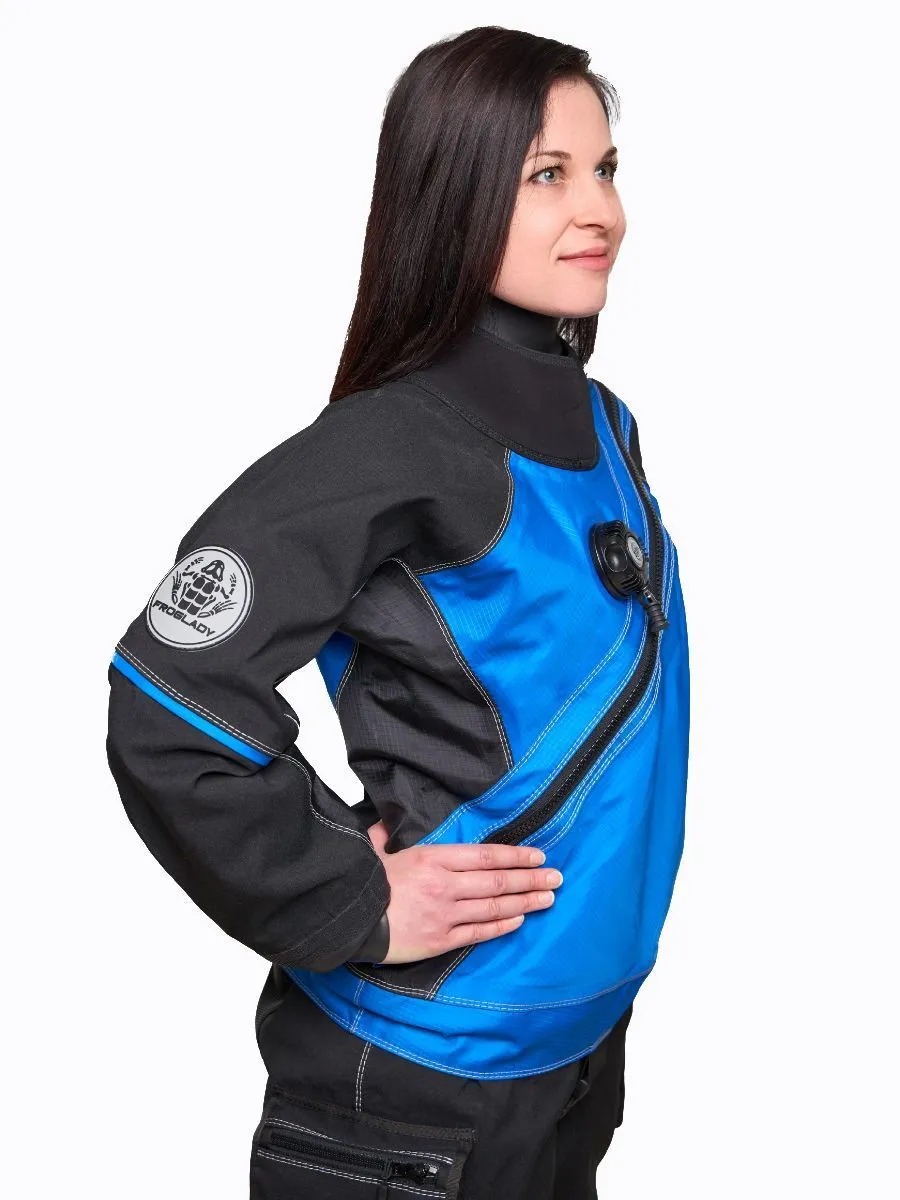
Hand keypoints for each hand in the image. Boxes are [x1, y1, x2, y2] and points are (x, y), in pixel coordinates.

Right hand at [365, 820, 563, 965]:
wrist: (349, 920)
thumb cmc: (363, 883)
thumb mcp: (375, 849)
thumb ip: (386, 835)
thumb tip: (384, 822)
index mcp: (434, 859)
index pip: (486, 855)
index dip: (516, 855)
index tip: (538, 856)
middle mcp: (446, 885)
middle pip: (498, 881)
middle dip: (531, 878)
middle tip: (557, 877)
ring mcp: (446, 914)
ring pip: (495, 907)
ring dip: (525, 902)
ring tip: (548, 898)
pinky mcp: (441, 940)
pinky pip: (479, 933)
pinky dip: (502, 926)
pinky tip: (520, 920)